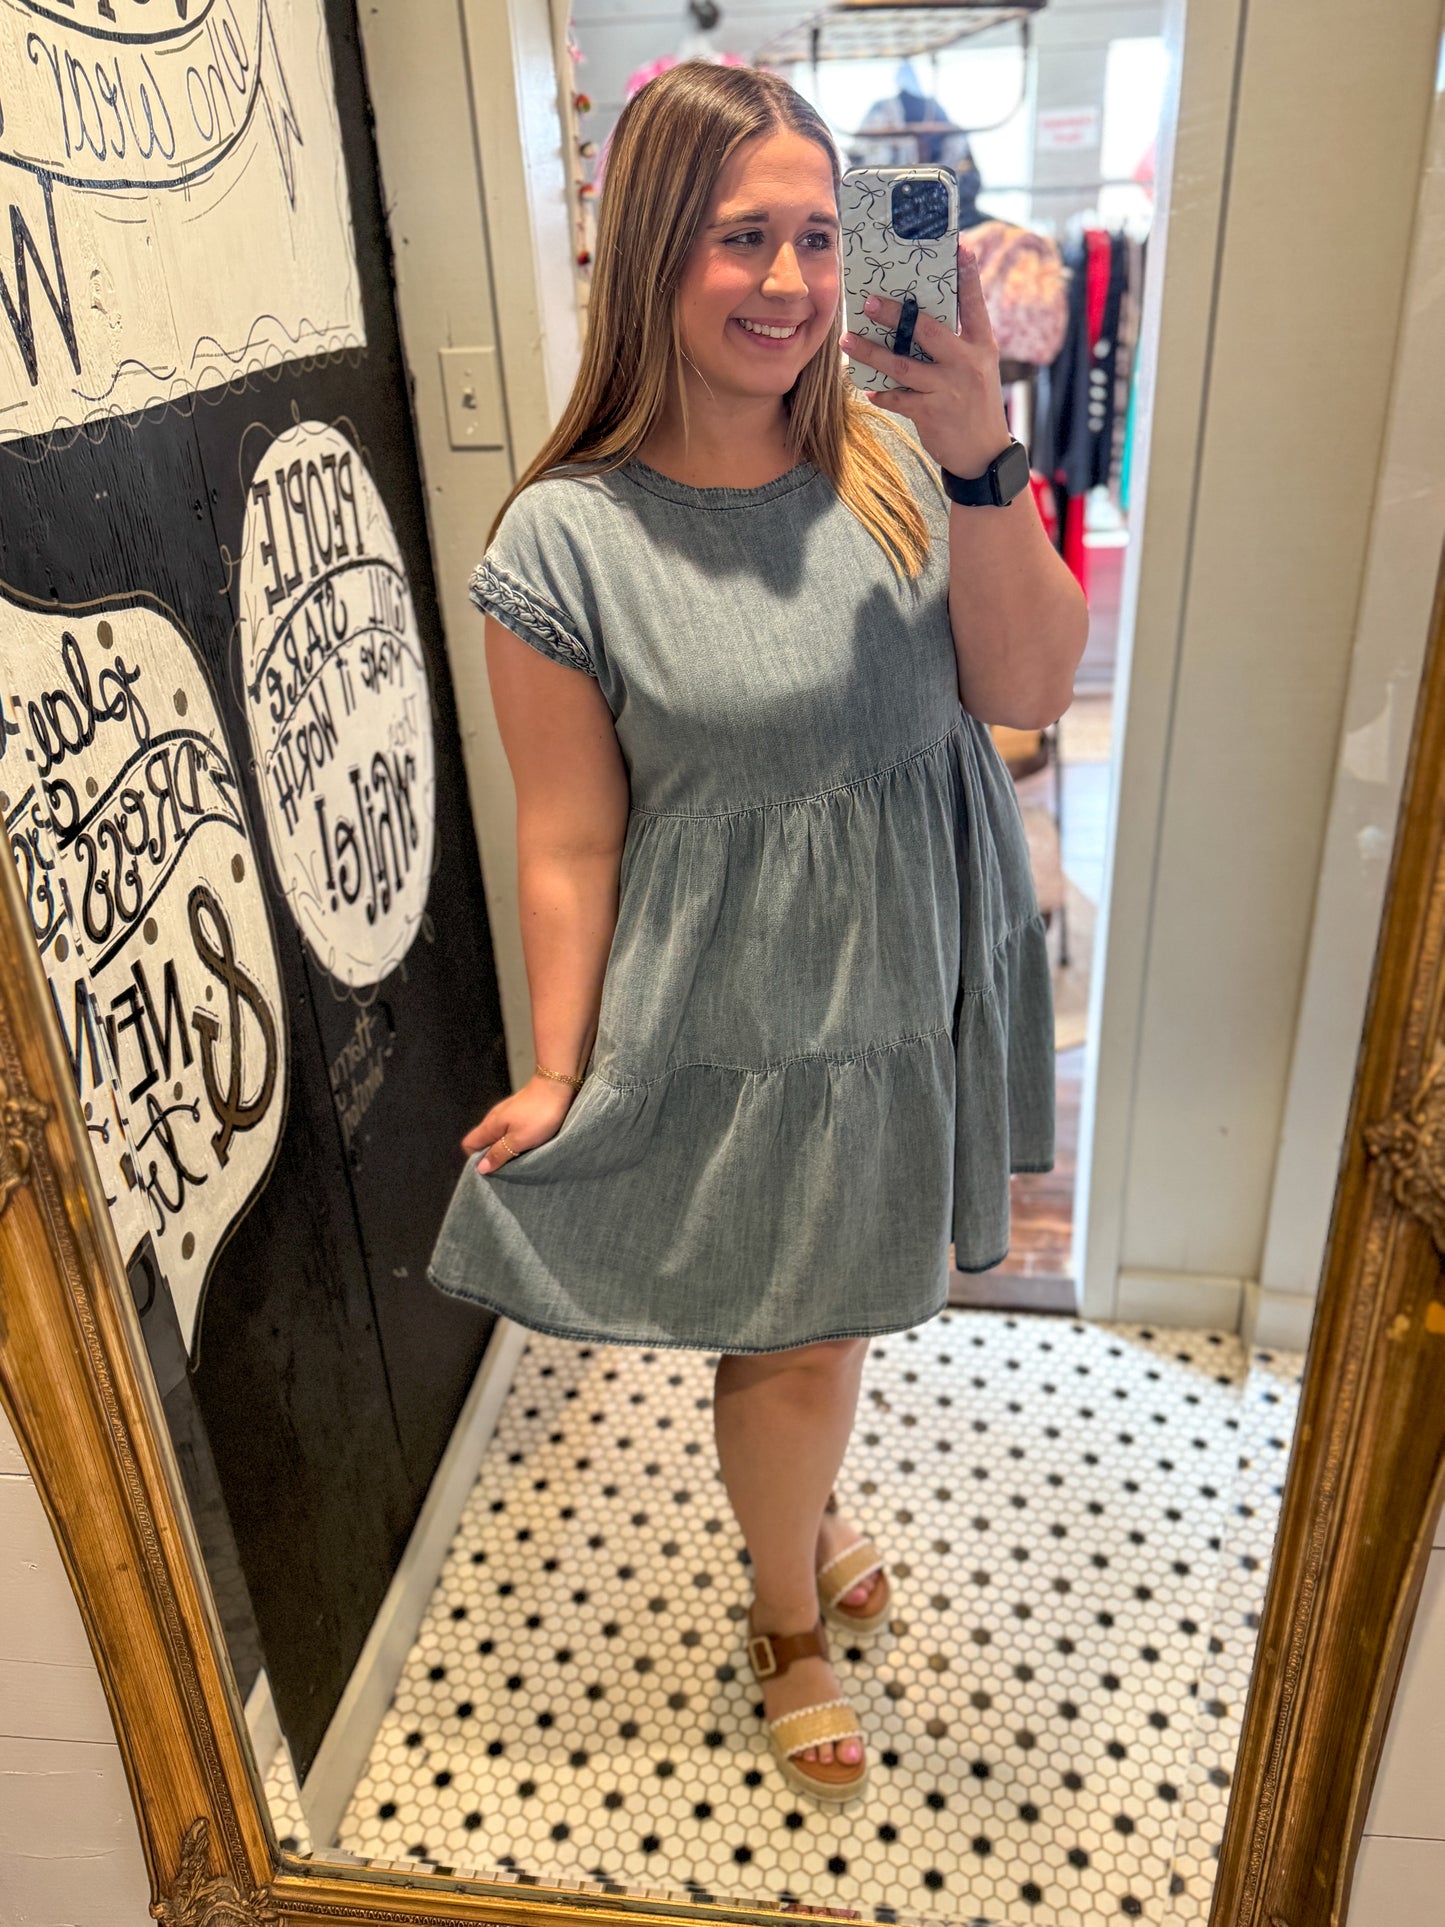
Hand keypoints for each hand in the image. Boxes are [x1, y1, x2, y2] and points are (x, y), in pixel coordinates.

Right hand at [464, 1074, 577, 1173]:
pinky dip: (515, 1138)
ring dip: (506, 1147)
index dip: (476, 1158)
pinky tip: (529, 1142)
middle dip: (493, 1155)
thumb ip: (499, 1153)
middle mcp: (493, 1118)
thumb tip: (480, 1168)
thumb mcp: (519, 1140)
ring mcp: (506, 1113)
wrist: (556, 1085)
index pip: (468, 1144)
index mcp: (489, 1126)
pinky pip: (510, 1129)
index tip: (492, 1167)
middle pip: (483, 1141)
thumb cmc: (538, 1115)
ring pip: (498, 1135)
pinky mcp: (519, 1110)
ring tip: (521, 1156)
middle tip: (509, 1166)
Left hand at [840, 241, 1011, 479]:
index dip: (968, 276)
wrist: (983, 454)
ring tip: (847, 340)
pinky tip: (868, 388)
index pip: (974, 304)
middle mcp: (966, 363)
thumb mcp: (978, 368)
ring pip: (902, 365)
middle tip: (869, 302)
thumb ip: (957, 342)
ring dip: (871, 352)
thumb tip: (921, 318)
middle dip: (896, 315)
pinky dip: (882, 393)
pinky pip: (898, 398)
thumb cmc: (975, 403)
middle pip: (926, 330)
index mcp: (981, 345)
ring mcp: (948, 389)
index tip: (960, 248)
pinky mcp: (932, 413)